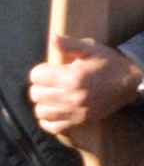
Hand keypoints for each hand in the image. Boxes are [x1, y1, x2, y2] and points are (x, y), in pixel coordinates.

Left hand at [28, 36, 142, 137]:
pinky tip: (54, 110)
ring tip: (52, 96)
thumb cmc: (108, 64)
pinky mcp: (79, 122)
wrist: (130, 84)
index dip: (41, 70)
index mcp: (73, 77)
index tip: (50, 69)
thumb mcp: (91, 49)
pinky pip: (52, 127)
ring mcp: (75, 112)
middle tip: (50, 82)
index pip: (36, 76)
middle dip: (40, 85)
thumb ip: (69, 44)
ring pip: (40, 111)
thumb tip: (52, 38)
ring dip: (43, 103)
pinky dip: (48, 120)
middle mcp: (72, 96)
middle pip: (35, 94)